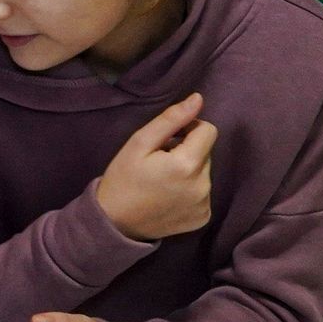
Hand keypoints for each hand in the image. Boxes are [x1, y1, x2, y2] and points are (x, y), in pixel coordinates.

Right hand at [92, 94, 218, 242]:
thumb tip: (198, 99)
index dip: (189, 129)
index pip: (208, 130)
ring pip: (205, 172)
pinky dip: (191, 190)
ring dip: (189, 170)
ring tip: (163, 180)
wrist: (114, 223)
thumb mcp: (139, 143)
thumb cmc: (123, 179)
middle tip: (161, 162)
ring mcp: (204, 204)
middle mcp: (202, 186)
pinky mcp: (203, 218)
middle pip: (207, 152)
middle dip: (188, 151)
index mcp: (188, 164)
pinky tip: (170, 196)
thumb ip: (171, 119)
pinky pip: (204, 193)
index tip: (169, 139)